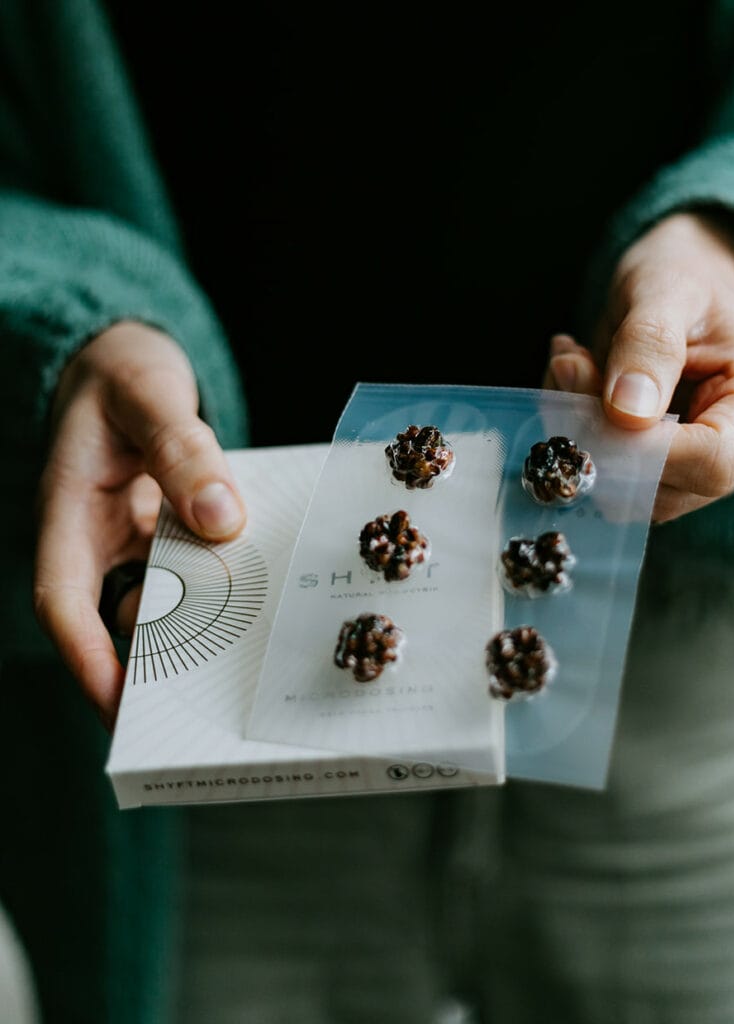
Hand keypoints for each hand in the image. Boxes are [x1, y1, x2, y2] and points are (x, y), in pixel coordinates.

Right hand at [33, 321, 246, 728]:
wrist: (124, 361)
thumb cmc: (122, 373)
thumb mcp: (147, 395)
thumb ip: (181, 448)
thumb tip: (220, 519)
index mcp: (67, 513)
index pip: (62, 599)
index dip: (87, 658)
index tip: (120, 706)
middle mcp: (95, 538)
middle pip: (113, 620)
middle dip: (151, 667)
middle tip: (202, 705)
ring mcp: (128, 541)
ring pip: (157, 601)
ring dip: (194, 626)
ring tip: (244, 655)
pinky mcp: (162, 535)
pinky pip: (188, 571)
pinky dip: (217, 583)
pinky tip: (257, 588)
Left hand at [544, 212, 733, 520]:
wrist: (679, 282)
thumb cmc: (681, 277)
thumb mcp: (662, 291)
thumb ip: (647, 346)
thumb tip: (627, 415)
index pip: (712, 462)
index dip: (645, 451)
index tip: (597, 401)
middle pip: (666, 488)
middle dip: (601, 436)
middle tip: (570, 364)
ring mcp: (704, 466)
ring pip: (628, 492)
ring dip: (581, 433)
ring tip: (575, 366)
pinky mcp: (664, 473)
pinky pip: (610, 480)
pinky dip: (578, 436)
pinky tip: (576, 385)